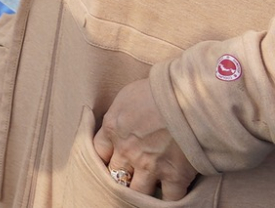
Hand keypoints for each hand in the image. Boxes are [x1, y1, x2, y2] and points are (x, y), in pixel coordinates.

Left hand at [94, 77, 198, 200]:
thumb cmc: (159, 89)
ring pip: (137, 191)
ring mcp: (150, 166)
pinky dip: (170, 201)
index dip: (104, 159)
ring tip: (147, 191)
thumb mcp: (127, 95)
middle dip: (120, 178)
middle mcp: (127, 150)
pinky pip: (170, 198)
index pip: (98, 152)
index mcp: (113, 128)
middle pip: (115, 174)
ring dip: (141, 192)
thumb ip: (119, 113)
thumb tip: (120, 120)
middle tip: (128, 179)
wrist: (188, 97)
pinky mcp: (175, 175)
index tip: (111, 161)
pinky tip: (170, 198)